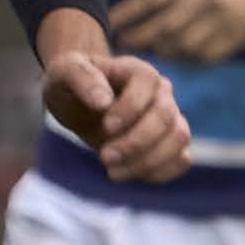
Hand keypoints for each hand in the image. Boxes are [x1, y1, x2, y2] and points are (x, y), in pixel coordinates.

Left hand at [38, 37, 188, 182]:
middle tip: (104, 157)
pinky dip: (159, 173)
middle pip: (166, 117)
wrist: (79, 105)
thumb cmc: (71, 85)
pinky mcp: (171, 144)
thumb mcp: (64, 73)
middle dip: (135, 142)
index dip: (130, 109)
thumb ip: (81, 78)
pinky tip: (127, 173)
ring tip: (113, 171)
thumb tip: (104, 101)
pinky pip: (181, 160)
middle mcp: (161, 93)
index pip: (148, 84)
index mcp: (138, 71)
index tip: (105, 127)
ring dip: (147, 161)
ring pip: (178, 139)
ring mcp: (171, 118)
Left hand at [109, 0, 244, 64]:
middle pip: (162, 29)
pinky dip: (188, 60)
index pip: (148, 1)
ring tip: (156, 53)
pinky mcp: (232, 40)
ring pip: (181, 48)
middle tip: (125, 49)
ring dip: (166, 52)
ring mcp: (217, 22)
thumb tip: (128, 22)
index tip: (111, 27)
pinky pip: (201, 58)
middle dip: (141, 40)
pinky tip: (183, 56)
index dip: (126, 16)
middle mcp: (200, 1)